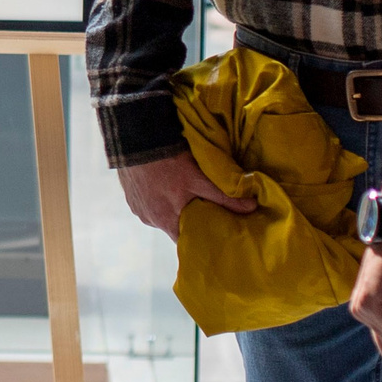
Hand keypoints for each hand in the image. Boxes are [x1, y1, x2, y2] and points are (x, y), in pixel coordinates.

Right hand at [115, 149, 255, 237]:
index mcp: (166, 221)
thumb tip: (252, 208)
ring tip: (182, 194)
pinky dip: (157, 197)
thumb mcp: (199, 179)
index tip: (213, 231)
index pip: (186, 241)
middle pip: (174, 227)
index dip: (200, 237)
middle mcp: (149, 219)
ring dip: (171, 207)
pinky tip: (164, 185)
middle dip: (188, 220)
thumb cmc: (167, 163)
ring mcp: (137, 207)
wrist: (134, 140)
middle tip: (203, 208)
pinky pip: (148, 203)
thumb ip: (225, 197)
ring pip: (161, 214)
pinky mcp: (129, 194)